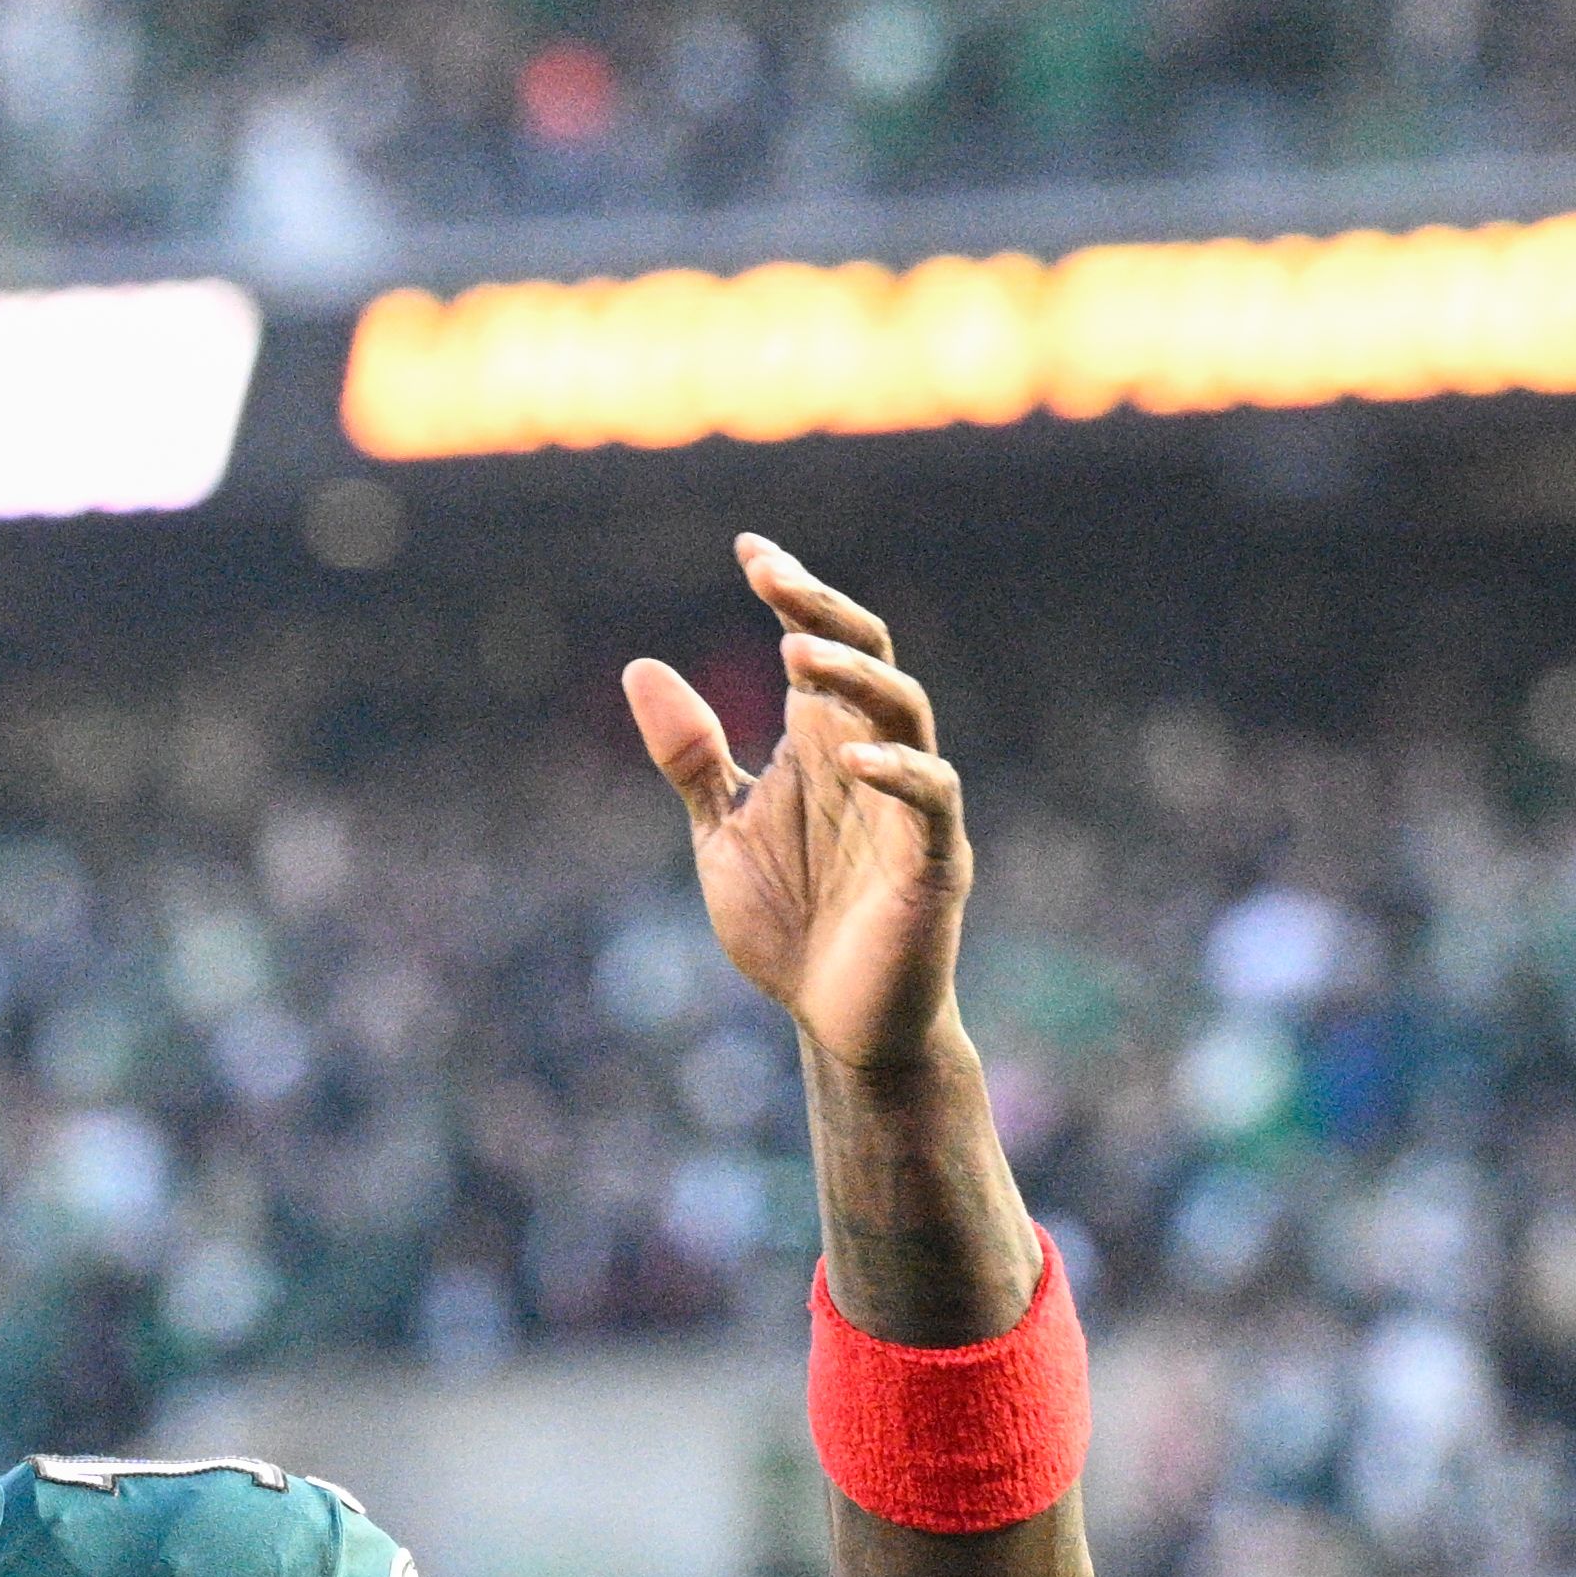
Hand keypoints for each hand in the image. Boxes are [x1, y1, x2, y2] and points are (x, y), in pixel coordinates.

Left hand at [622, 534, 968, 1079]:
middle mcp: (870, 758)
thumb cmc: (790, 926)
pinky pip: (931, 798)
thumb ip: (693, 755)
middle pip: (866, 657)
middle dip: (823, 612)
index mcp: (821, 745)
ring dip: (855, 678)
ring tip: (798, 653)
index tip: (750, 551)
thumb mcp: (721, 832)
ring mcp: (909, 806)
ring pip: (905, 710)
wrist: (837, 1025)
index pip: (816, 648)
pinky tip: (851, 758)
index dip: (791, 597)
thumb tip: (640, 665)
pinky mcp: (935, 860)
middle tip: (772, 578)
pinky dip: (898, 771)